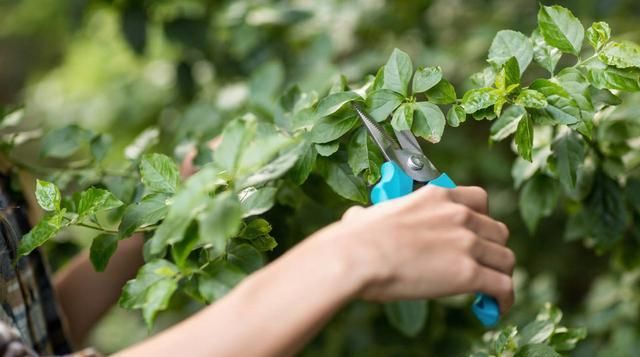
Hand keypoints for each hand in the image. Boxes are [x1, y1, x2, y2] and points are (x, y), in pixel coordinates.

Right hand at [330, 185, 514, 312]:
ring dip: (499, 274)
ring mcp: (467, 243)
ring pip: (505, 259)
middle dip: (492, 249)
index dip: (481, 220)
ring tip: (489, 291)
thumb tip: (355, 218)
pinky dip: (503, 299)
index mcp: (438, 195)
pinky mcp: (469, 273)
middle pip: (498, 232)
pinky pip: (503, 287)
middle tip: (481, 265)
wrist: (357, 257)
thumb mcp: (374, 213)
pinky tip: (495, 308)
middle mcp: (459, 214)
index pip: (480, 199)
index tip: (475, 234)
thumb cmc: (356, 238)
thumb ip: (376, 214)